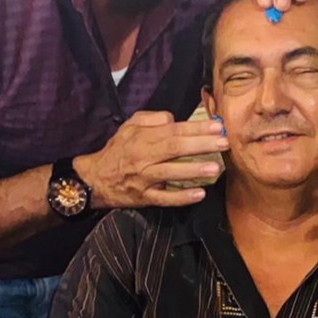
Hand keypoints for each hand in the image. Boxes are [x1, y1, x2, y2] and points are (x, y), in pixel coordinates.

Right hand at [75, 111, 229, 208]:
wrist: (93, 179)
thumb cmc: (118, 148)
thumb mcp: (130, 125)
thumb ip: (153, 118)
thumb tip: (175, 119)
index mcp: (143, 137)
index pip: (174, 130)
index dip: (196, 128)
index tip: (218, 126)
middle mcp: (144, 157)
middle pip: (175, 149)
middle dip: (201, 145)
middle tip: (224, 142)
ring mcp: (144, 179)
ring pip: (170, 174)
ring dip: (193, 171)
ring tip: (215, 168)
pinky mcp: (143, 198)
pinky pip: (164, 199)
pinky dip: (181, 198)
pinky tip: (199, 194)